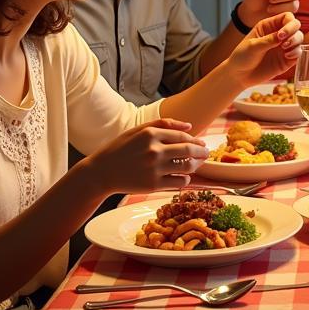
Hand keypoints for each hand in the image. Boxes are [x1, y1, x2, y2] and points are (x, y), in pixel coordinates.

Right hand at [89, 117, 207, 192]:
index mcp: (150, 134)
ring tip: (198, 164)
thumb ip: (163, 124)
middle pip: (189, 150)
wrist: (101, 172)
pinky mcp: (153, 185)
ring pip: (187, 167)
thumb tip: (189, 126)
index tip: (201, 143)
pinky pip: (179, 182)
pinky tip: (183, 176)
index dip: (195, 140)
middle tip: (207, 153)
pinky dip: (185, 179)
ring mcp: (154, 169)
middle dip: (202, 152)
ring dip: (196, 165)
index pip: (183, 136)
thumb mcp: (138, 130)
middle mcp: (154, 150)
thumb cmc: (120, 149)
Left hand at [226, 11, 302, 84]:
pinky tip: (287, 56)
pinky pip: (298, 52)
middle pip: (296, 26)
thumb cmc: (242, 57)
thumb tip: (284, 35)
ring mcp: (283, 47)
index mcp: (268, 26)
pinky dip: (296, 53)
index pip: (286, 17)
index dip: (288, 23)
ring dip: (296, 42)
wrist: (239, 75)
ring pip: (299, 38)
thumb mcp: (253, 46)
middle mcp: (278, 34)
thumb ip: (269, 40)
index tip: (281, 35)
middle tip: (284, 43)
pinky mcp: (286, 59)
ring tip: (285, 50)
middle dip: (293, 32)